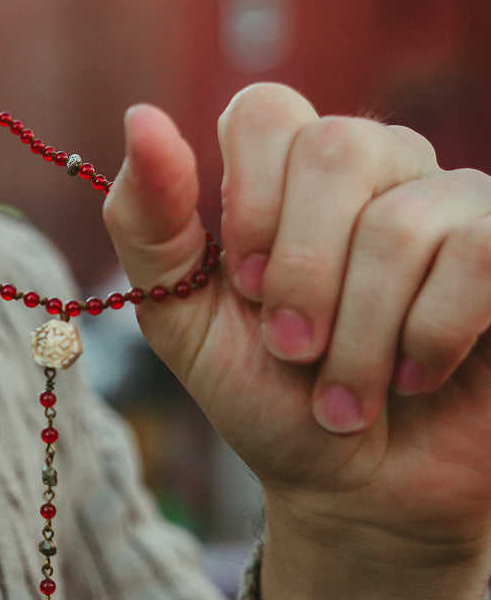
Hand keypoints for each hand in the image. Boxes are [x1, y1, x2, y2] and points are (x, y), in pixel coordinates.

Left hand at [104, 83, 490, 599]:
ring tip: (345, 395)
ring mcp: (455, 204)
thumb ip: (150, 224)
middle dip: (300, 275)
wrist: (352, 488)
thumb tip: (141, 116)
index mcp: (291, 174)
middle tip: (289, 349)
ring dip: (357, 337)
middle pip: (337, 148)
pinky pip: (479, 255)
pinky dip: (427, 337)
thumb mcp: (183, 318)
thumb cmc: (268, 396)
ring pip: (402, 223)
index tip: (242, 287)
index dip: (249, 200)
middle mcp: (379, 168)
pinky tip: (413, 377)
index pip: (266, 110)